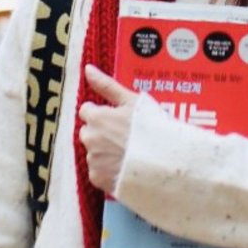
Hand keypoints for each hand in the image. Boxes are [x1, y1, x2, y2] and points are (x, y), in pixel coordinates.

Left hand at [78, 64, 137, 192]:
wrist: (161, 162)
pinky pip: (98, 170)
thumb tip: (87, 68)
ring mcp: (93, 160)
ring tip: (127, 151)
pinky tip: (124, 165)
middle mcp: (89, 139)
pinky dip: (108, 168)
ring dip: (104, 150)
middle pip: (88, 131)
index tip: (116, 117)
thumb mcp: (131, 100)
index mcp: (96, 117)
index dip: (102, 112)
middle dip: (100, 132)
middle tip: (123, 135)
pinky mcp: (98, 179)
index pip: (86, 110)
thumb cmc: (149, 127)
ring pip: (94, 151)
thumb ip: (106, 85)